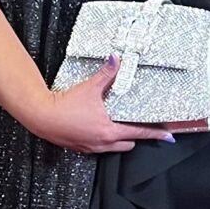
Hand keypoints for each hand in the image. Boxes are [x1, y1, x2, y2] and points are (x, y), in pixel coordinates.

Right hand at [30, 59, 177, 154]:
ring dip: (117, 140)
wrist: (41, 117)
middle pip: (128, 145)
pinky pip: (97, 147)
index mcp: (109, 131)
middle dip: (134, 137)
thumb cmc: (64, 107)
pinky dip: (100, 140)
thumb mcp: (90, 88)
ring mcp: (91, 147)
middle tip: (135, 127)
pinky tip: (93, 128)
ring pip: (113, 148)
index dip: (156, 134)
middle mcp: (102, 142)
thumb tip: (115, 60)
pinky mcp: (79, 148)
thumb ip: (106, 74)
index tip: (168, 136)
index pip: (140, 133)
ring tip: (114, 126)